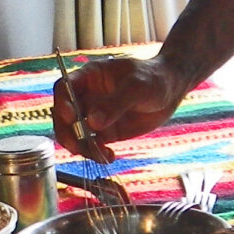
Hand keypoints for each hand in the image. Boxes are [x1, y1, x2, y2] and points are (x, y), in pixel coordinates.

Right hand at [53, 56, 183, 160]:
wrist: (171, 90)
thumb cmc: (154, 77)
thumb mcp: (137, 86)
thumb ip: (115, 103)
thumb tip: (91, 122)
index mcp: (89, 77)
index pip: (64, 88)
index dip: (63, 103)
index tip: (71, 118)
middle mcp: (86, 96)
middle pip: (63, 116)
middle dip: (67, 133)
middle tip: (78, 146)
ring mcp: (94, 115)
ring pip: (75, 134)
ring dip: (82, 148)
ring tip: (101, 155)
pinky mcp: (105, 132)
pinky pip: (92, 145)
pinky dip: (96, 154)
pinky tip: (109, 156)